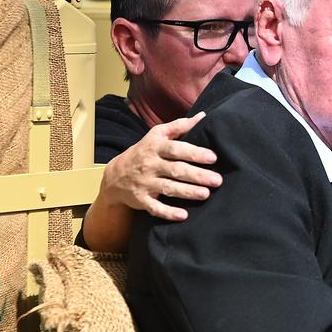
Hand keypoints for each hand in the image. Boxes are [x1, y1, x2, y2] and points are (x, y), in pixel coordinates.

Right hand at [99, 112, 219, 221]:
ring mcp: (145, 183)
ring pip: (168, 188)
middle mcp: (150, 164)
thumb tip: (204, 116)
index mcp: (155, 147)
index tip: (212, 157)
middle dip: (197, 175)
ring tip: (206, 194)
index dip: (194, 153)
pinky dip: (168, 213)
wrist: (114, 175)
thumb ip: (180, 126)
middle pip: (175, 170)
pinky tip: (183, 216)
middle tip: (217, 180)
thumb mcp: (157, 135)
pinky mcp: (141, 200)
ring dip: (187, 192)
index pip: (176, 149)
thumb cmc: (144, 151)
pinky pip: (155, 208)